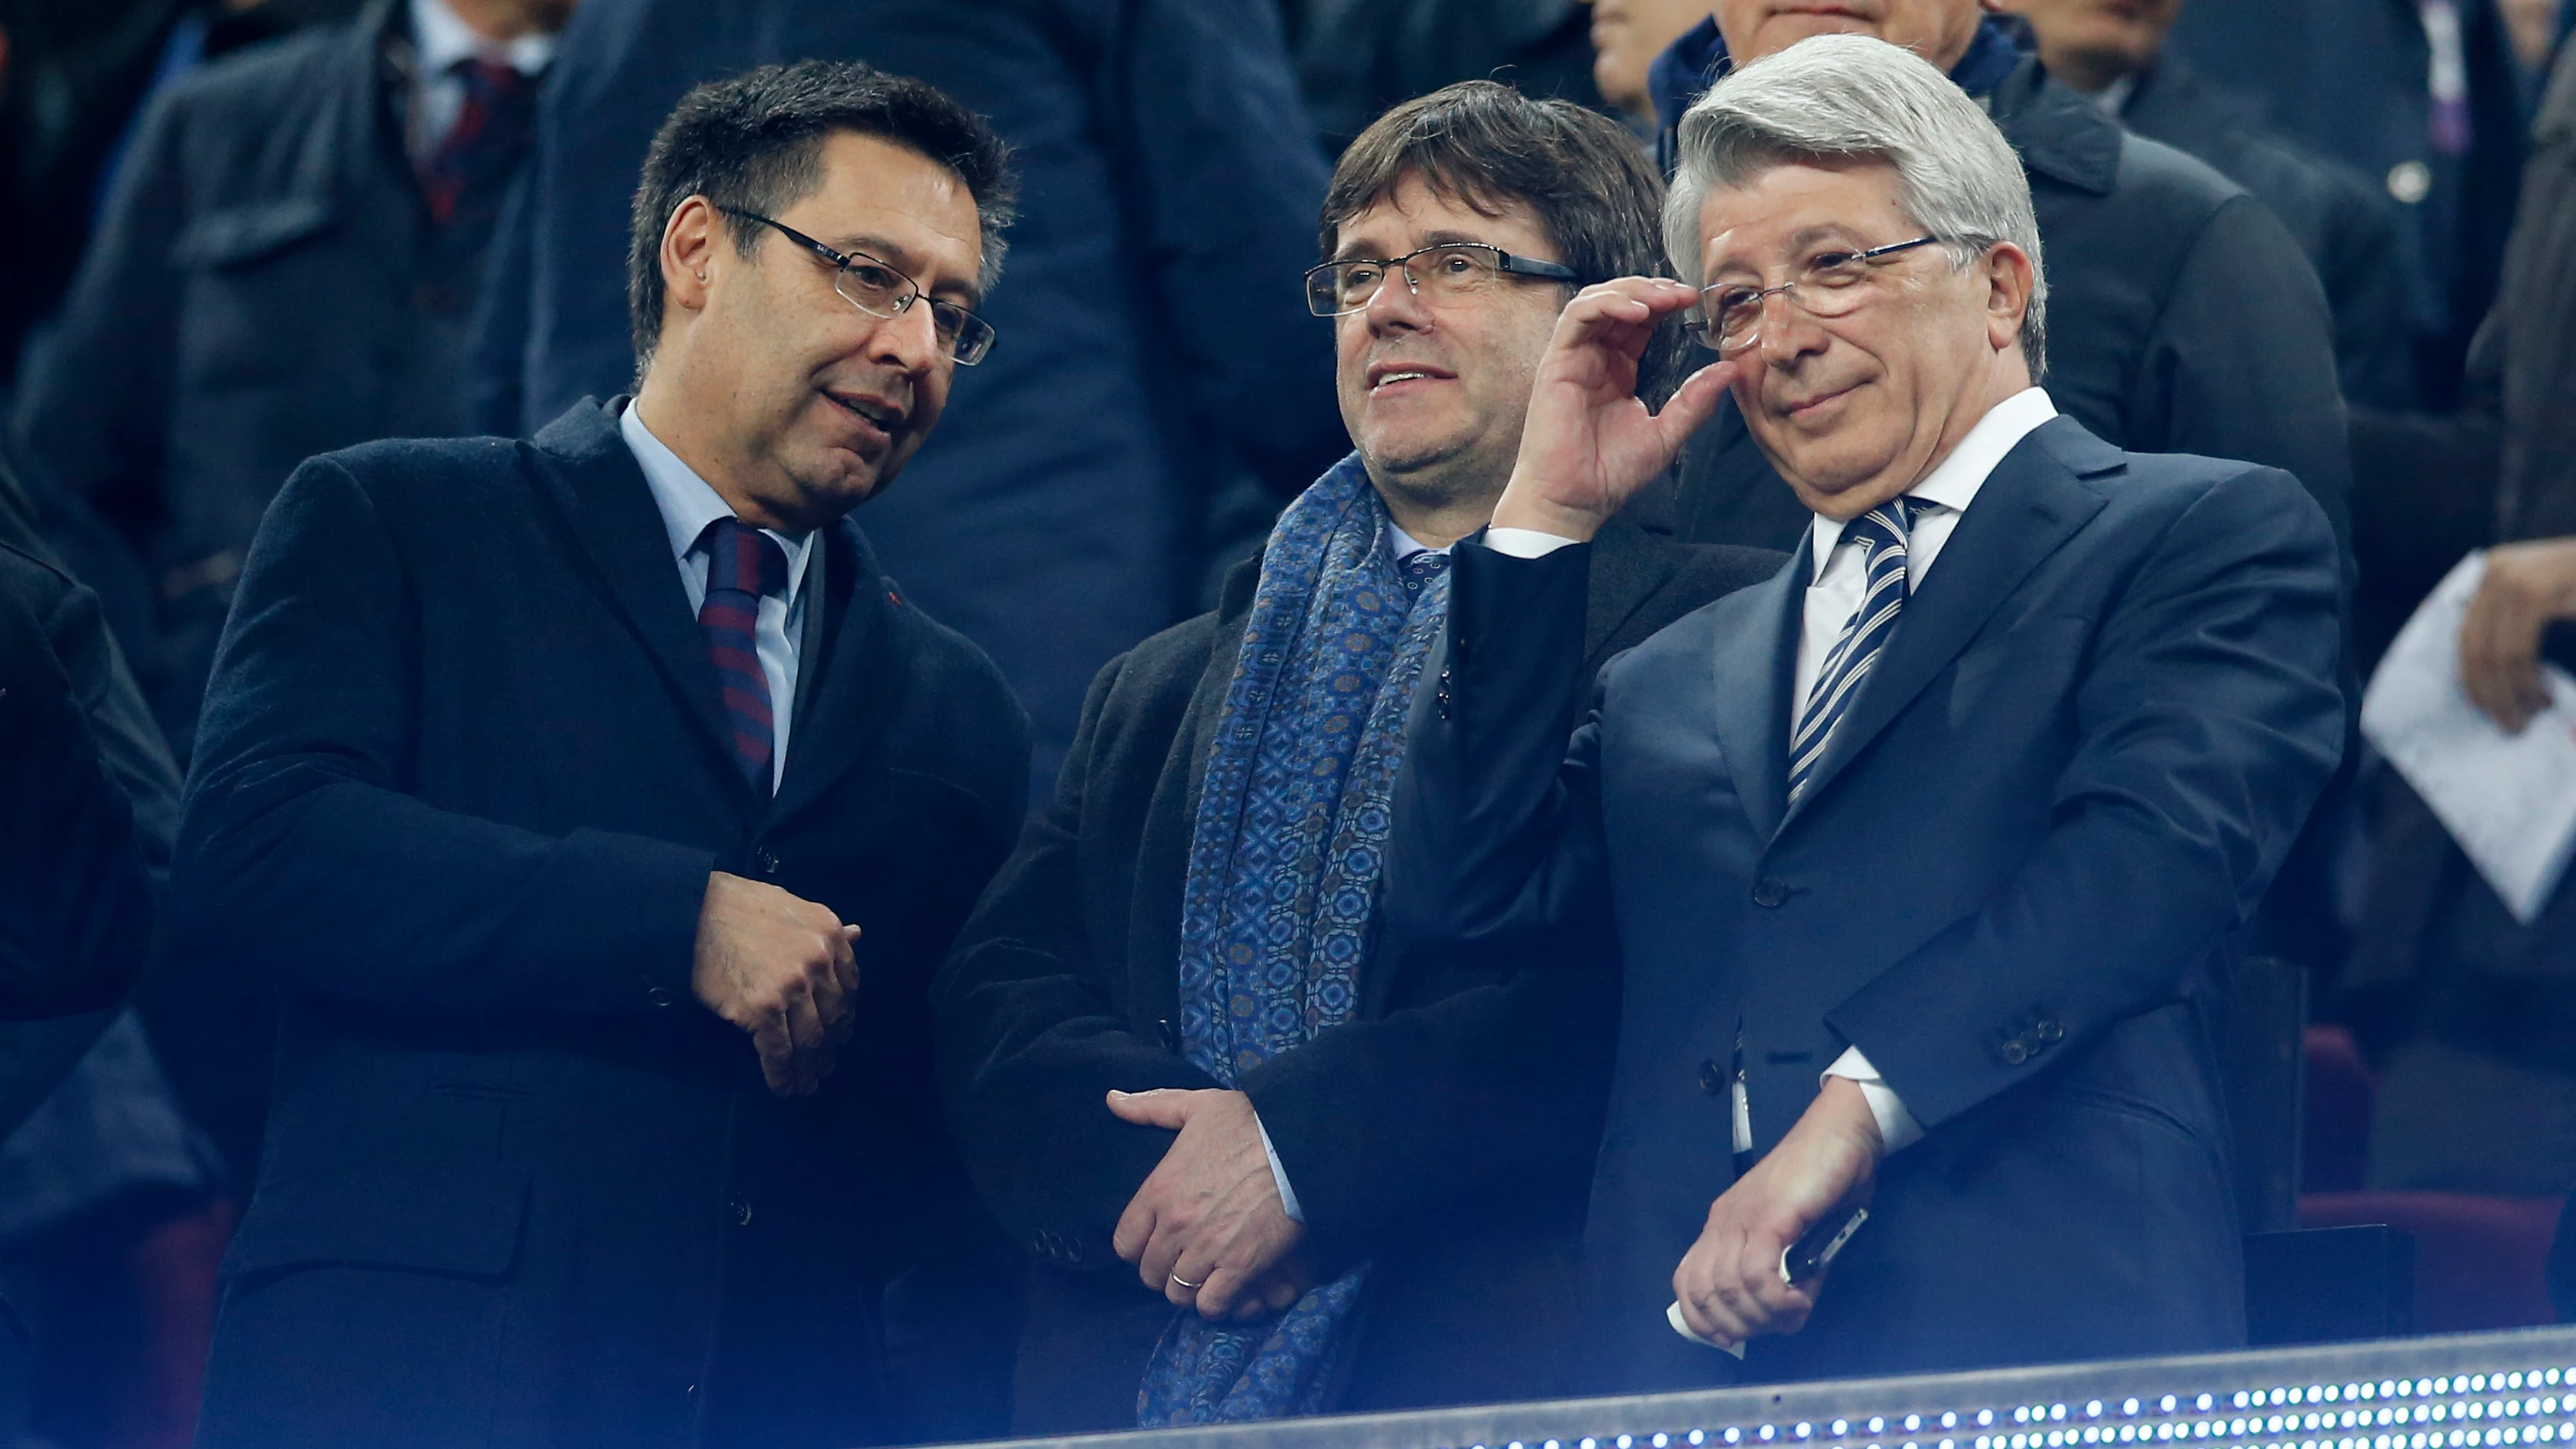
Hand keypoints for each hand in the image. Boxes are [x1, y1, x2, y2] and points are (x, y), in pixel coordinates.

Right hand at [690, 871, 859, 1095]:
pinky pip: (779, 1052)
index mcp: (829, 935)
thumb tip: (856, 934)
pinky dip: (782, 1075)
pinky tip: (783, 1086)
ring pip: (810, 1040)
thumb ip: (826, 929)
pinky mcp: (762, 1010)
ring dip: (809, 1068)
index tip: (838, 1033)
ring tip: (805, 1083)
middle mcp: (818, 962)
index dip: (843, 1015)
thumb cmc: (739, 906)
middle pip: (832, 1017)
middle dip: (829, 1047)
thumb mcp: (793, 907)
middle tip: (824, 1066)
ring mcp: (792, 987)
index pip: (848, 986)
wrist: (694, 912)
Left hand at [1108, 1088, 1305, 1320]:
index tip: (1156, 1243)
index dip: (1139, 1247)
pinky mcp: (1240, 1267)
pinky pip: (1211, 1305)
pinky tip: (1227, 1288)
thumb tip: (1112, 1100)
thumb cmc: (1250, 1122)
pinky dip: (1217, 1303)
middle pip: (1150, 1273)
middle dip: (1164, 1271)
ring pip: (1178, 1293)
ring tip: (1205, 1277)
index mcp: (1159, 1190)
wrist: (1300, 1143)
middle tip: (1184, 1262)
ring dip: (1190, 1289)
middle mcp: (1175, 1225)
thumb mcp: (1196, 1106)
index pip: (1125, 1243)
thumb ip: (1151, 1107)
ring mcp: (1206, 1249)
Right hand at [1491, 277, 1737, 542]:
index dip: (1665, 303)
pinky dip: (1607, 304)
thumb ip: (1695, 401)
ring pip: (1595, 300)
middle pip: (1618, 302)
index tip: (1694, 301)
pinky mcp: (1556, 363)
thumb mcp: (1666, 434)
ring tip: (1663, 299)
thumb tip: (1730, 370)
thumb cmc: (1609, 474)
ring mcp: (1573, 359)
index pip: (1639, 321)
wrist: (1575, 500)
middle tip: (1684, 294)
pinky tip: (1638, 311)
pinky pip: (1577, 317)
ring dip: (1631, 291)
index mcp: (1617, 370)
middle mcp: (1594, 359)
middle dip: (1652, 290)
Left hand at [1671, 1077, 1881, 1349]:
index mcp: (1722, 1225)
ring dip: (1763, 1316)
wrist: (1841, 1133)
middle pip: (1705, 1293)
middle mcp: (1723, 1222)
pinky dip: (1777, 1300)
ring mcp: (1743, 1218)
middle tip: (1776, 1325)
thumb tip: (1785, 1315)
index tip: (1732, 1338)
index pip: (1688, 1282)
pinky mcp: (1769, 1217)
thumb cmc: (1823, 1183)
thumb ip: (1786, 1273)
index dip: (1703, 1320)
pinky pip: (1757, 1274)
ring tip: (1793, 1311)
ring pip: (1730, 1289)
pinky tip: (1799, 1301)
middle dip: (1740, 1326)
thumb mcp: (1796, 1237)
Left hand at [2461, 537, 2575, 732]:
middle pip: (2475, 645)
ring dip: (2510, 693)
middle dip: (2490, 691)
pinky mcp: (2535, 592)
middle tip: (2509, 723)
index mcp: (2493, 573)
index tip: (2481, 707)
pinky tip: (2544, 697)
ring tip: (2528, 715)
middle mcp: (2496, 571)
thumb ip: (2516, 625)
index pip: (2466, 634)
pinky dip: (2527, 680)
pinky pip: (2519, 650)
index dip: (2470, 676)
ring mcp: (2514, 580)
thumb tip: (2489, 678)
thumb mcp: (2548, 600)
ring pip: (2495, 653)